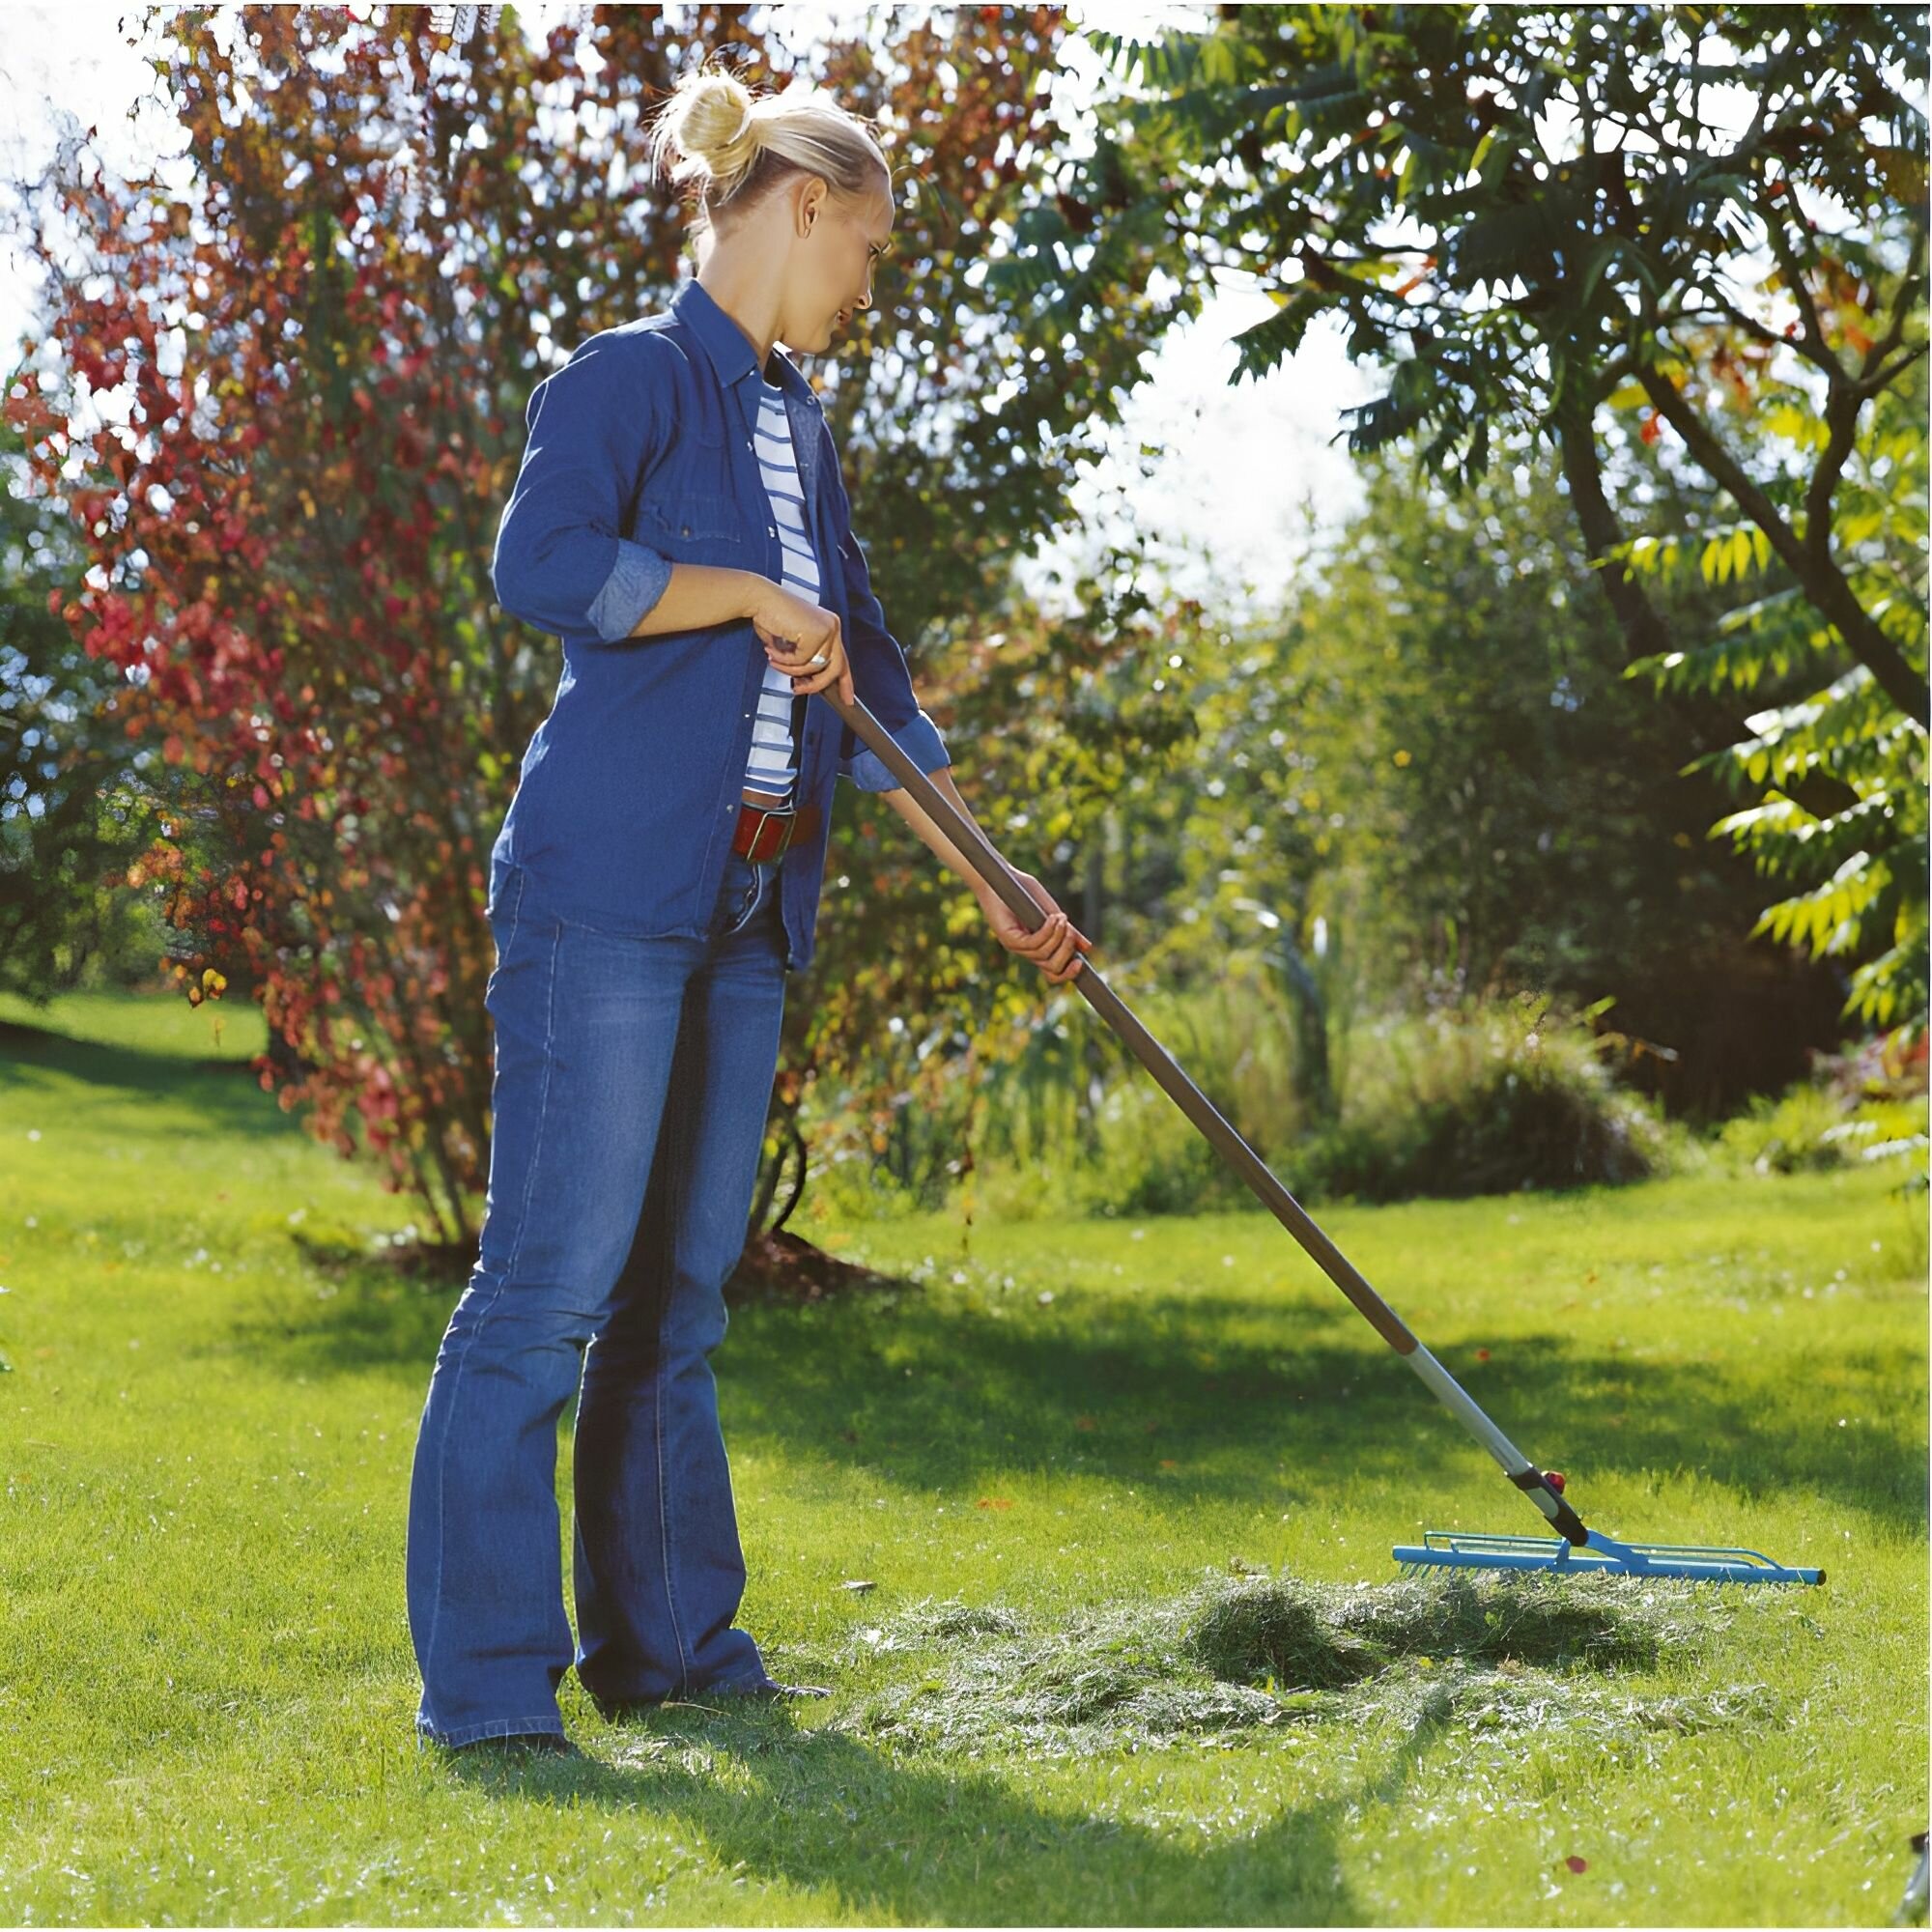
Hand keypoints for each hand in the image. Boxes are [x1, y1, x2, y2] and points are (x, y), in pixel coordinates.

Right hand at [750, 585, 854, 705]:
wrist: (759, 599)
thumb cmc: (770, 617)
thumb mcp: (793, 643)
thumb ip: (805, 659)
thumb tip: (806, 682)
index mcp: (829, 626)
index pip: (842, 659)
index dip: (845, 682)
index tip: (847, 699)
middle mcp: (832, 626)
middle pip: (835, 668)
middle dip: (816, 685)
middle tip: (798, 690)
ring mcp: (827, 629)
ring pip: (814, 667)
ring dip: (790, 669)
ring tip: (774, 659)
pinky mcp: (816, 633)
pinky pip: (801, 662)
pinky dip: (784, 661)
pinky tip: (773, 650)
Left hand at [976, 868, 1092, 984]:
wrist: (999, 877)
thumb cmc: (1023, 892)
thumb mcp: (1051, 913)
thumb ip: (1066, 930)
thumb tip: (1086, 948)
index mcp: (1036, 948)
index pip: (1052, 973)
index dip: (1067, 974)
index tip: (1082, 963)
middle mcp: (1025, 951)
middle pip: (1051, 969)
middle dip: (1067, 952)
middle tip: (1071, 932)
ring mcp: (1015, 946)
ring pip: (1044, 955)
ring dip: (1059, 937)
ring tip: (1062, 919)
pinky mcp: (1008, 938)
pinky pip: (1033, 943)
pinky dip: (1047, 932)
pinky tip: (1053, 918)